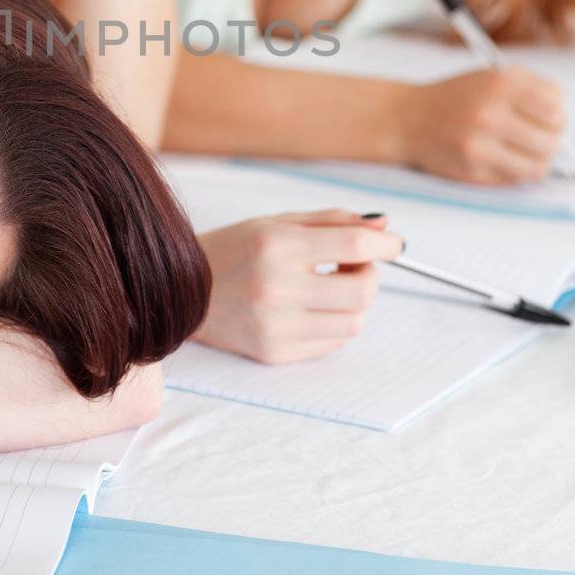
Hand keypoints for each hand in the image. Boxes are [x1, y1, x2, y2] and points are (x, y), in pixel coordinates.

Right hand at [196, 210, 402, 364]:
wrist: (181, 293)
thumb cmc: (232, 251)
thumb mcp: (277, 223)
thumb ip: (332, 222)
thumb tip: (382, 224)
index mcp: (277, 245)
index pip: (353, 244)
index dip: (384, 243)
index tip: (393, 244)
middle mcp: (277, 287)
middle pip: (361, 290)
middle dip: (369, 274)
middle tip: (354, 265)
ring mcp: (276, 325)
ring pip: (353, 322)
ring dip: (354, 302)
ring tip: (330, 287)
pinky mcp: (274, 353)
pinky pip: (332, 343)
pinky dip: (334, 324)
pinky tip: (313, 309)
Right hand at [397, 68, 563, 183]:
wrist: (408, 119)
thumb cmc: (456, 98)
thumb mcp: (491, 76)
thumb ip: (530, 90)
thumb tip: (564, 119)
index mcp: (500, 84)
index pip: (555, 107)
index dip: (556, 115)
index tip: (547, 118)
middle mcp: (491, 113)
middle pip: (552, 139)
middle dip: (551, 140)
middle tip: (538, 138)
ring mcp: (481, 144)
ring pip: (539, 164)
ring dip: (538, 160)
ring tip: (525, 152)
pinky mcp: (473, 169)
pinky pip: (516, 178)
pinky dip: (518, 172)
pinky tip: (505, 160)